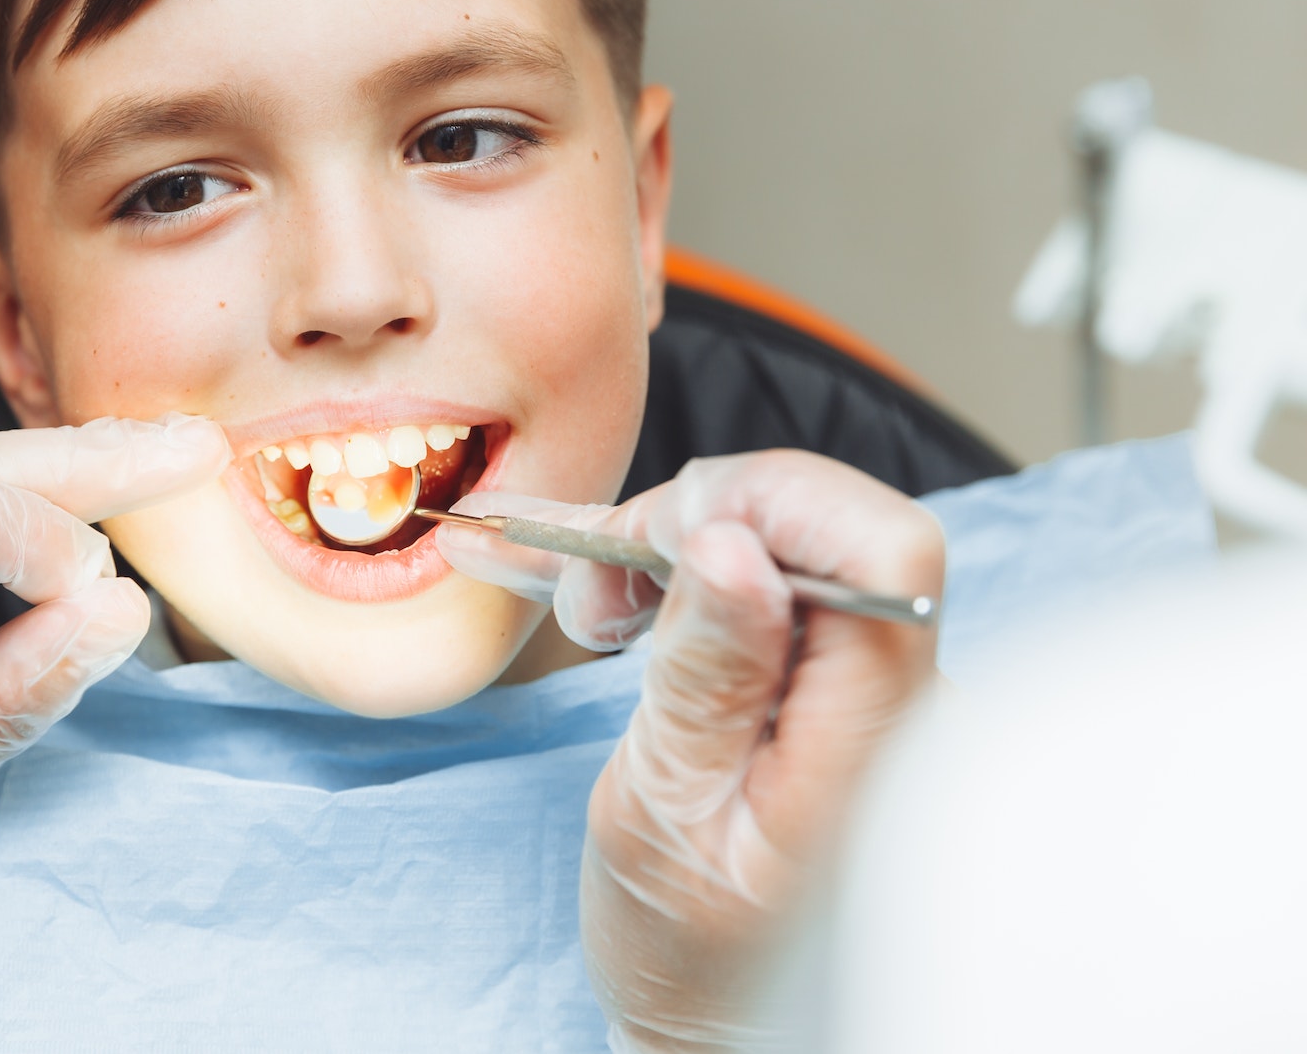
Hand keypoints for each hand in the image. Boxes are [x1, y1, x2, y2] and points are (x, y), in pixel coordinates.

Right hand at [436, 451, 940, 1049]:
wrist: (729, 1029)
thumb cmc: (693, 952)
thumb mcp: (662, 816)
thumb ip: (704, 675)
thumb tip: (732, 542)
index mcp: (878, 739)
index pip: (882, 545)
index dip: (769, 504)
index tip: (656, 541)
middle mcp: (911, 702)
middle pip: (834, 525)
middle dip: (700, 520)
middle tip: (596, 591)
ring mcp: (886, 694)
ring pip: (799, 543)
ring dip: (682, 549)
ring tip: (597, 611)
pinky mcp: (849, 688)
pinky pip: (785, 588)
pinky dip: (695, 579)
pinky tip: (622, 601)